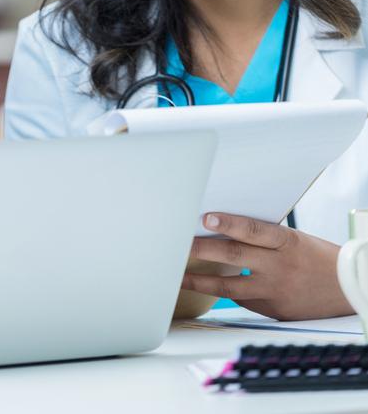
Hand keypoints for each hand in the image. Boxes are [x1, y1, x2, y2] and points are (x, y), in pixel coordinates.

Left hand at [182, 212, 352, 320]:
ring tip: (177, 276)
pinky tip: (206, 287)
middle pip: (234, 255)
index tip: (206, 218)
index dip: (229, 223)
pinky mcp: (274, 310)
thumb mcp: (294, 240)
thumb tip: (221, 231)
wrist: (349, 289)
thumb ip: (263, 238)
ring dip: (200, 281)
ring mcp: (276, 290)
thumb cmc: (317, 258)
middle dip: (202, 249)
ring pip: (230, 287)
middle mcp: (280, 266)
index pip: (253, 230)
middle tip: (177, 244)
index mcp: (287, 242)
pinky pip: (243, 300)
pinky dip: (225, 293)